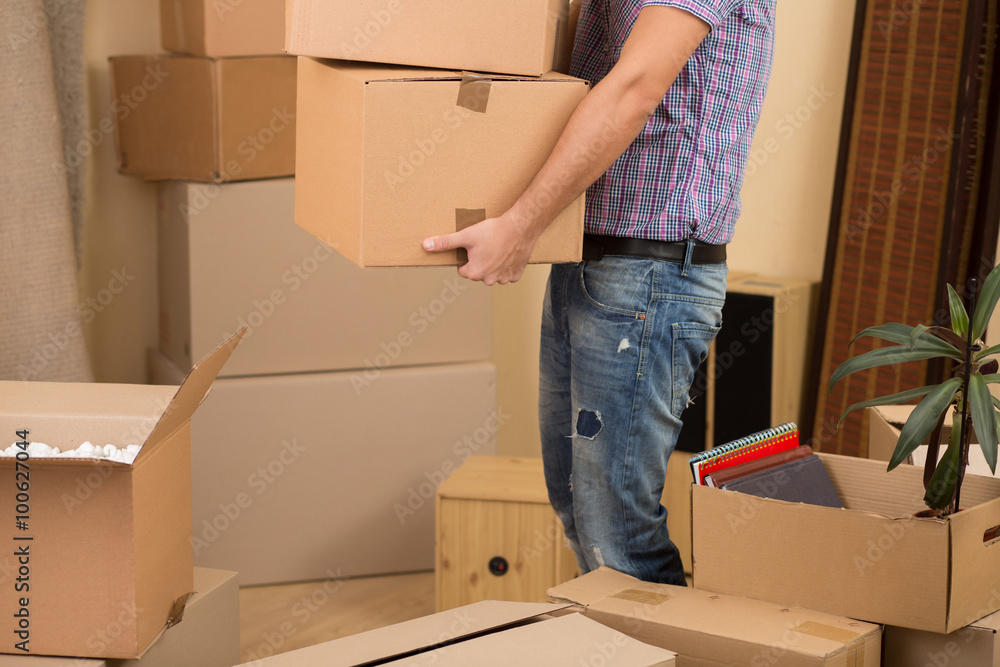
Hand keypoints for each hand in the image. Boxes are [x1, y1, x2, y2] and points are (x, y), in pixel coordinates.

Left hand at [422, 210, 539, 285]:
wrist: (520, 227)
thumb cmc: (493, 231)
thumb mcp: (466, 236)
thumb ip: (445, 243)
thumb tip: (426, 245)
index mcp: (474, 273)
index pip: (463, 269)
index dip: (467, 256)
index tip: (474, 246)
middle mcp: (489, 280)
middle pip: (478, 272)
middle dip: (480, 260)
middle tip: (486, 245)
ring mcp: (504, 279)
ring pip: (493, 272)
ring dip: (494, 263)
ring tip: (498, 248)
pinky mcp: (516, 275)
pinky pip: (507, 273)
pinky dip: (507, 265)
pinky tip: (507, 253)